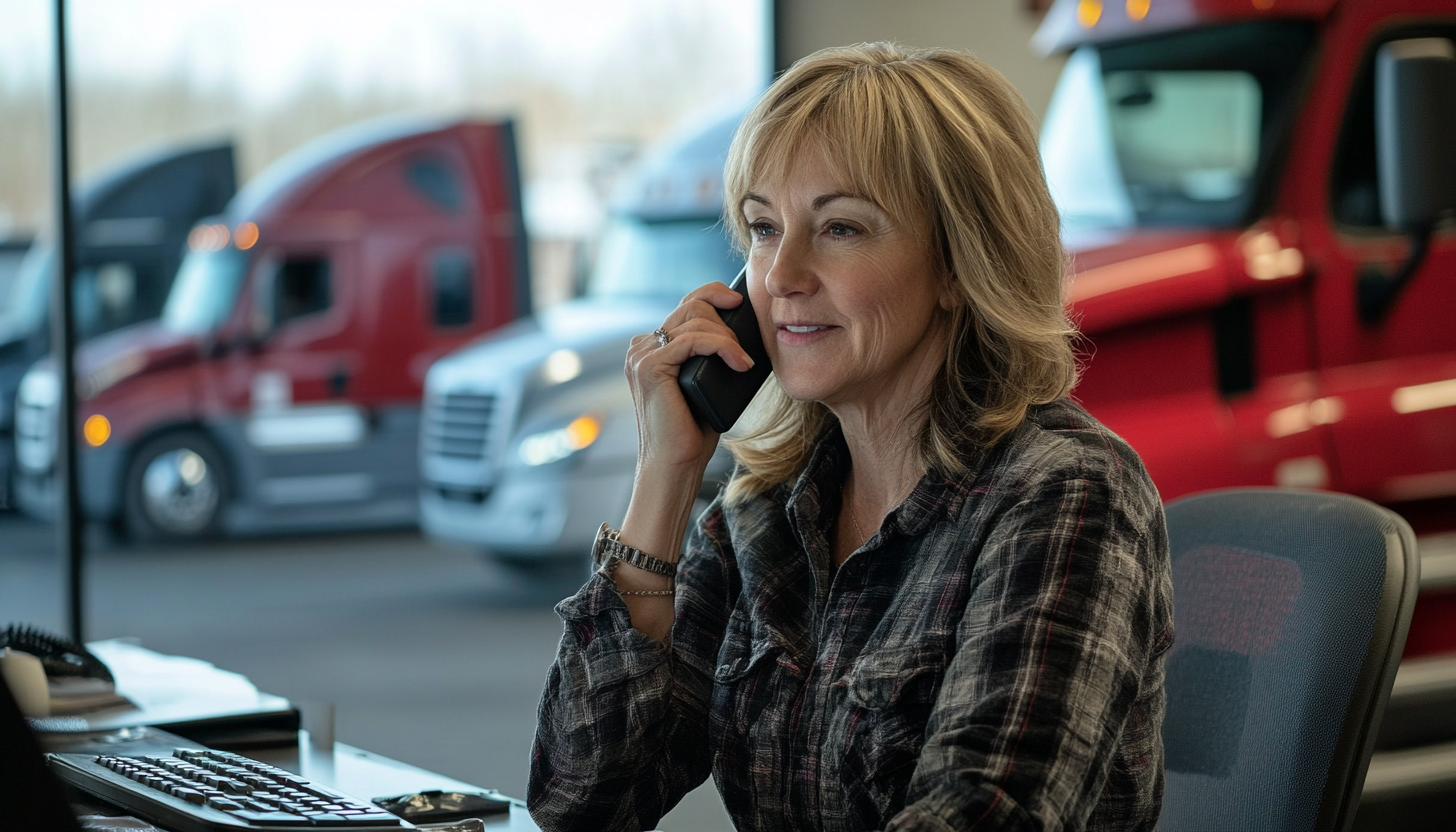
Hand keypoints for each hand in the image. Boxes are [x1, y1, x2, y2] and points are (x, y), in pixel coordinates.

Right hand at [625, 281, 756, 475]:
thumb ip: (710, 354)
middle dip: (725, 320)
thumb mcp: (705, 382)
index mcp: (653, 348)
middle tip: (743, 350)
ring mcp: (641, 356)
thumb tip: (743, 331)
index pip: (685, 304)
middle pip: (691, 305)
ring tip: (743, 363)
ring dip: (727, 338)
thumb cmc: (692, 431)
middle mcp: (641, 347)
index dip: (713, 294)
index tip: (739, 302)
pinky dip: (721, 347)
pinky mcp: (648, 366)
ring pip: (694, 320)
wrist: (674, 465)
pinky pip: (691, 340)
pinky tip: (739, 364)